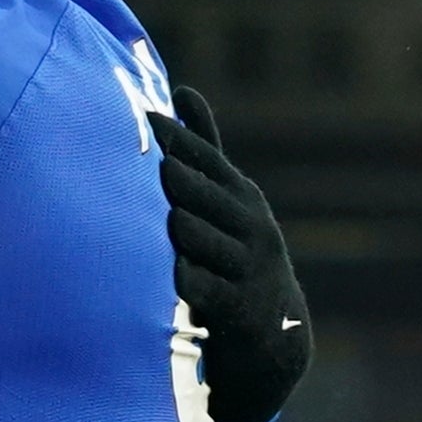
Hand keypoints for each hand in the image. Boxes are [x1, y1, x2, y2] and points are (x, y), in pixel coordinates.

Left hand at [150, 85, 308, 421]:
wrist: (275, 331)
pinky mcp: (236, 308)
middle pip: (202, 197)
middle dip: (179, 182)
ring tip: (166, 219)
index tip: (147, 117)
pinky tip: (173, 272)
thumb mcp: (228, 200)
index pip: (206, 161)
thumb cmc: (235, 251)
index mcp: (240, 196)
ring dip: (183, 230)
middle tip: (156, 165)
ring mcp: (246, 267)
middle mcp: (249, 226)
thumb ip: (203, 151)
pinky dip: (189, 280)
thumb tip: (182, 89)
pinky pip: (205, 288)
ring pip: (201, 240)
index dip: (177, 140)